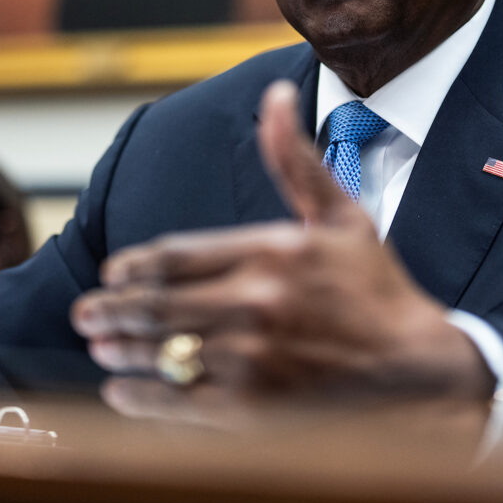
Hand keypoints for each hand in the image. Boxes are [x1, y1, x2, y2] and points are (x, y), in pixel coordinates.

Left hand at [70, 81, 494, 406]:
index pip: (176, 255)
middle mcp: (256, 302)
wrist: (418, 369)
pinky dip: (143, 400)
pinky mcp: (254, 408)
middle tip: (84, 312)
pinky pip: (180, 402)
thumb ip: (295, 159)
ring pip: (163, 351)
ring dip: (121, 350)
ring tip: (100, 347)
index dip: (135, 266)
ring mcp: (253, 358)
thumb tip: (275, 94)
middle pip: (158, 304)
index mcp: (271, 251)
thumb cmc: (377, 289)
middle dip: (112, 308)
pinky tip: (122, 395)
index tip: (115, 272)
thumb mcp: (341, 214)